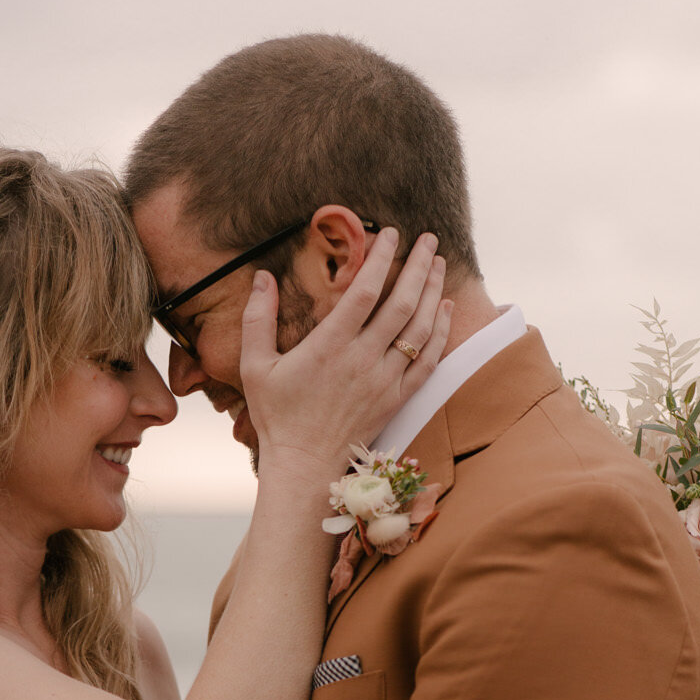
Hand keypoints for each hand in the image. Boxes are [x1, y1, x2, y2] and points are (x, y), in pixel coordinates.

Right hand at [241, 228, 452, 474]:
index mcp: (329, 347)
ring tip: (439, 263)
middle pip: (402, 303)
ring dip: (432, 291)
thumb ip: (257, 319)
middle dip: (419, 266)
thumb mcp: (255, 367)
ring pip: (419, 328)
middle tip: (429, 239)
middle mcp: (363, 360)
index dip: (381, 258)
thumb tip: (262, 277)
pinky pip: (427, 361)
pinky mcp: (396, 399)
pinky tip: (444, 308)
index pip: (364, 291)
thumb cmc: (277, 416)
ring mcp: (384, 381)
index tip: (390, 233)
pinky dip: (440, 332)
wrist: (304, 466)